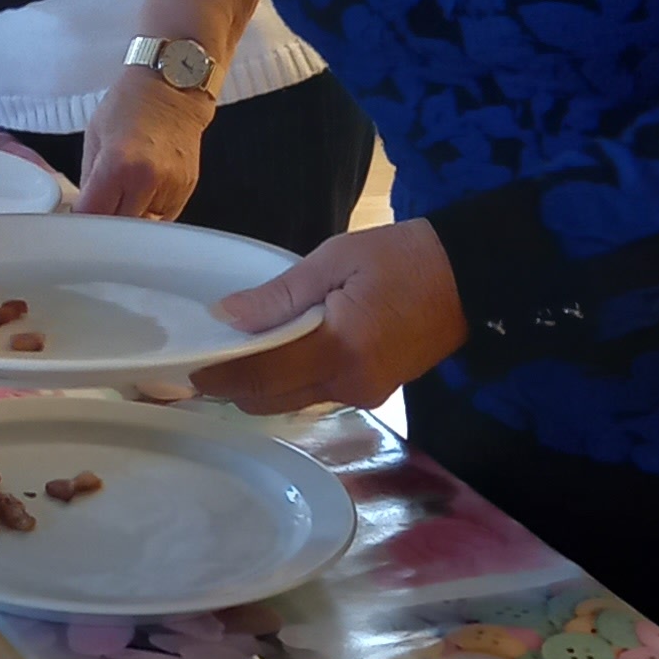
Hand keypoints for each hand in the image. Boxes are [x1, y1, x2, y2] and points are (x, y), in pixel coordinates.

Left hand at [77, 65, 211, 218]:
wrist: (173, 88)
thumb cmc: (133, 104)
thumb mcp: (95, 137)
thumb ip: (88, 180)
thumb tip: (83, 210)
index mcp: (119, 166)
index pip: (93, 215)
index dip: (81, 220)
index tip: (77, 216)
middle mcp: (148, 181)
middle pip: (118, 227)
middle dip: (104, 222)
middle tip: (99, 205)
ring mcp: (171, 189)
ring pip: (141, 228)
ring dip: (127, 219)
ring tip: (122, 195)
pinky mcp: (186, 192)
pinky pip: (160, 219)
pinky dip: (146, 213)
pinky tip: (141, 192)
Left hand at [194, 215, 466, 414]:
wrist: (471, 276)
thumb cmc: (403, 256)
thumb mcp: (336, 259)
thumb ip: (280, 294)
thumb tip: (226, 316)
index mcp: (338, 349)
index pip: (260, 376)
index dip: (220, 375)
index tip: (188, 369)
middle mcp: (349, 384)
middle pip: (271, 400)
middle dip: (233, 387)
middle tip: (202, 366)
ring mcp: (364, 393)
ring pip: (293, 402)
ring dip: (260, 388)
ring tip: (233, 360)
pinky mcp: (375, 391)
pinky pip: (318, 395)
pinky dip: (290, 383)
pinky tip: (275, 360)